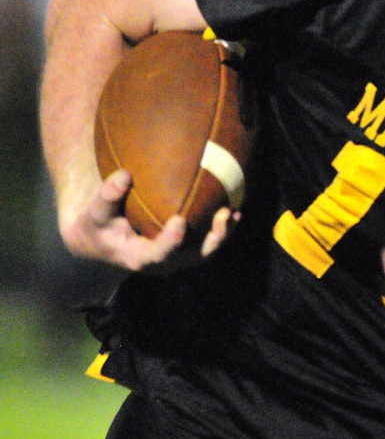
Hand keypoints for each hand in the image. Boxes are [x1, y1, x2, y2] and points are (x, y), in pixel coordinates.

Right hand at [63, 169, 237, 272]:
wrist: (103, 240)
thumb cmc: (97, 225)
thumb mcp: (94, 214)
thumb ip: (107, 196)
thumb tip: (124, 175)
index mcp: (138, 258)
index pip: (157, 255)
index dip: (170, 242)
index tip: (180, 220)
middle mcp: (163, 263)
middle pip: (192, 257)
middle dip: (211, 240)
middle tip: (223, 216)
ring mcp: (177, 258)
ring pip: (206, 251)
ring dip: (223, 234)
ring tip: (233, 212)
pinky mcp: (185, 248)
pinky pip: (208, 241)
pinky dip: (222, 228)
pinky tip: (235, 209)